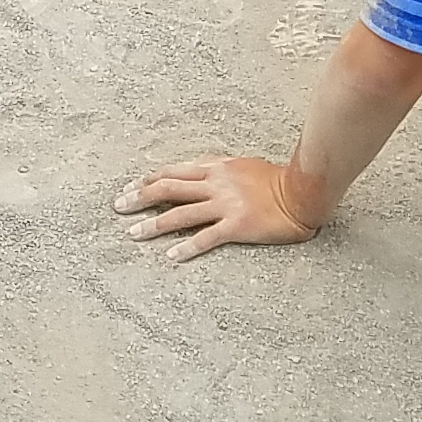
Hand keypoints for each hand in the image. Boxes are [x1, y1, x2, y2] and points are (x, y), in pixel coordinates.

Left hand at [111, 153, 319, 257]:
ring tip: (134, 234)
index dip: (149, 179)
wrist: (302, 193)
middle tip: (119, 206)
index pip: (173, 171)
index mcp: (216, 168)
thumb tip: (198, 171)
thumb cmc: (276, 180)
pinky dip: (187, 247)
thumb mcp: (242, 166)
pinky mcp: (237, 225)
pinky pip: (206, 237)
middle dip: (140, 198)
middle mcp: (215, 184)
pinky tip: (171, 256)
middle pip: (168, 189)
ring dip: (154, 224)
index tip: (131, 187)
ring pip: (181, 214)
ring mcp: (225, 204)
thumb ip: (219, 169)